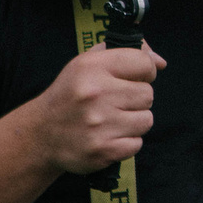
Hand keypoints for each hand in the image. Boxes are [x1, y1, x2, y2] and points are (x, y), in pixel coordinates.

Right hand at [29, 42, 164, 174]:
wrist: (41, 134)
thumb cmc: (72, 94)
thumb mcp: (88, 63)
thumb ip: (126, 53)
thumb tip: (161, 61)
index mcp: (91, 67)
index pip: (144, 63)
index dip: (145, 71)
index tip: (133, 78)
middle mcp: (94, 93)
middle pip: (148, 94)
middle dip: (136, 99)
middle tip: (115, 103)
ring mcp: (98, 124)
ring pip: (146, 120)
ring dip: (133, 121)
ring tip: (111, 120)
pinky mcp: (102, 150)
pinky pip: (137, 143)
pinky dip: (126, 142)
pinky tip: (107, 136)